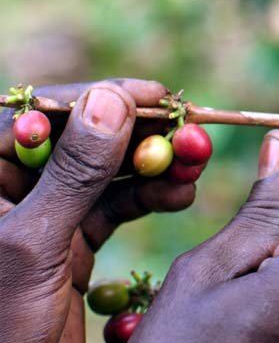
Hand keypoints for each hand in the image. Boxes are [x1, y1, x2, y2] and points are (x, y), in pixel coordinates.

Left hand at [0, 80, 195, 342]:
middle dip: (140, 135)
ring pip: (106, 172)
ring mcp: (42, 217)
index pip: (42, 115)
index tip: (160, 96)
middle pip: (83, 139)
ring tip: (197, 166)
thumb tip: (109, 101)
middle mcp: (10, 189)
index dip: (102, 99)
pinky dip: (151, 198)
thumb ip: (74, 173)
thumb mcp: (35, 244)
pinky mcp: (68, 246)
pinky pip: (115, 207)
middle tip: (193, 134)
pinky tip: (183, 195)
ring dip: (154, 165)